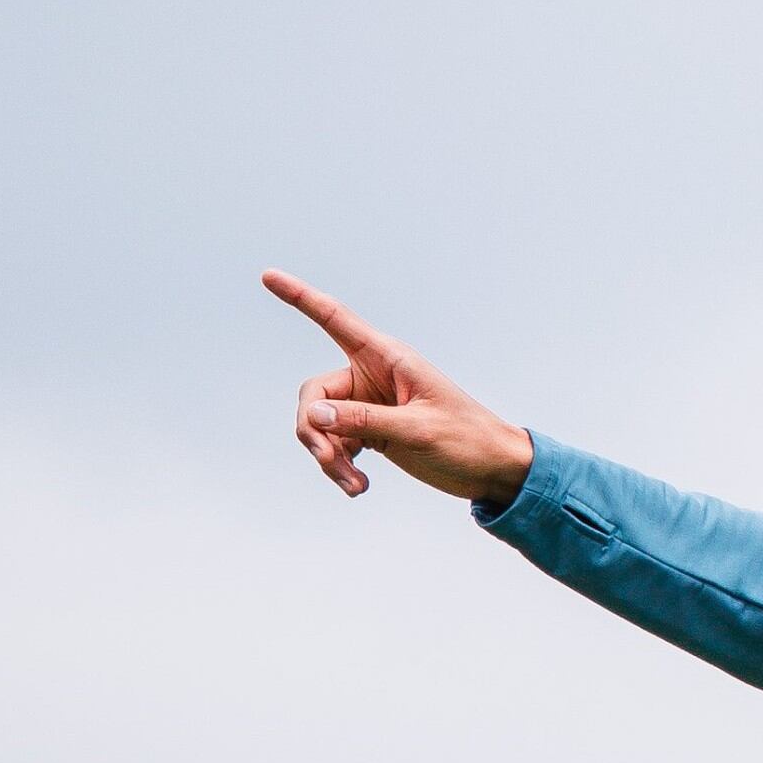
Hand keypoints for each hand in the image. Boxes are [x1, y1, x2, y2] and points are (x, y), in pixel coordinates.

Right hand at [265, 270, 534, 504]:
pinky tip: (359, 486)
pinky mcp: (370, 430)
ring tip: (355, 485)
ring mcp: (369, 404)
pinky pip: (334, 443)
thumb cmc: (468, 440)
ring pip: (320, 425)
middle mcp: (373, 376)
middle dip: (314, 431)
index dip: (300, 298)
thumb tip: (314, 415)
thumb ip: (365, 420)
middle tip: (331, 462)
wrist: (494, 470)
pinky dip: (338, 465)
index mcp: (389, 359)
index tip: (268, 276)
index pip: (335, 320)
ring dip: (328, 457)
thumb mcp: (417, 430)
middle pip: (315, 395)